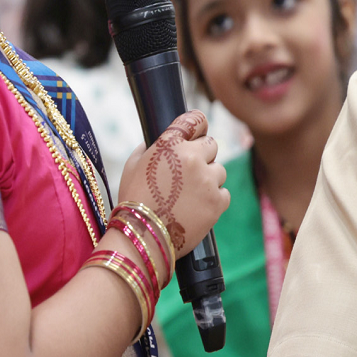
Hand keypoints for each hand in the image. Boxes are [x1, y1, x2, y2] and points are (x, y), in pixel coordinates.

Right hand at [117, 110, 229, 258]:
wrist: (142, 237)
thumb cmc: (133, 202)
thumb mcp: (132, 167)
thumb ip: (148, 149)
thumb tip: (158, 142)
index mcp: (170, 144)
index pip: (195, 119)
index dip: (198, 125)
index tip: (199, 131)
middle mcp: (193, 157)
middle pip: (211, 145)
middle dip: (202, 156)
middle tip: (188, 174)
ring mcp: (208, 180)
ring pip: (219, 170)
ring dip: (209, 179)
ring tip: (189, 195)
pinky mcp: (218, 201)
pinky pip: (224, 192)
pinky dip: (214, 199)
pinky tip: (197, 207)